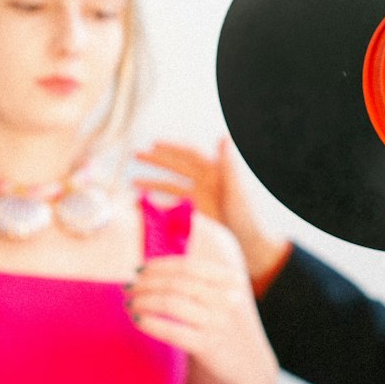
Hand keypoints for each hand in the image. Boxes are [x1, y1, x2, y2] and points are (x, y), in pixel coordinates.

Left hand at [123, 215, 277, 383]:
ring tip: (130, 303)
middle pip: (175, 283)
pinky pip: (171, 331)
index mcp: (231, 281)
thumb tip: (156, 268)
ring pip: (170, 303)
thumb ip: (204, 281)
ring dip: (143, 301)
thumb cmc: (231, 328)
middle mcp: (227, 299)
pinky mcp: (208, 346)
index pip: (188, 266)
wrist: (251, 367)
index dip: (159, 266)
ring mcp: (218, 323)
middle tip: (129, 288)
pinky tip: (138, 320)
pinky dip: (150, 323)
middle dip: (146, 283)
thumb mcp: (228, 298)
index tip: (140, 269)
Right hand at [134, 138, 287, 282]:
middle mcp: (205, 181)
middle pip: (176, 166)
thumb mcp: (238, 191)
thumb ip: (229, 165)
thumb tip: (224, 136)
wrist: (251, 246)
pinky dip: (159, 204)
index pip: (190, 153)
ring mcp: (198, 198)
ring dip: (153, 182)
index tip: (154, 144)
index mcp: (215, 172)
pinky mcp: (194, 213)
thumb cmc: (249, 218)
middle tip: (135, 155)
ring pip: (171, 185)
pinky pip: (173, 205)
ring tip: (133, 182)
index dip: (173, 147)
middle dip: (156, 161)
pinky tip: (144, 206)